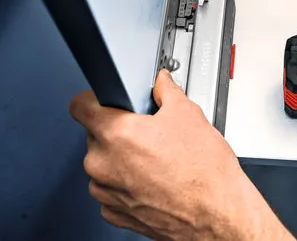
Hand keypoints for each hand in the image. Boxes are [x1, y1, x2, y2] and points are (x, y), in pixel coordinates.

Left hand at [69, 70, 293, 240]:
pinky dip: (126, 184)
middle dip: (118, 130)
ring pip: (103, 164)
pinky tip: (152, 180)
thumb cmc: (204, 172)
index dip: (94, 99)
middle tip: (148, 132)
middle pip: (95, 135)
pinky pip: (111, 190)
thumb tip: (161, 83)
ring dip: (121, 159)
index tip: (104, 102)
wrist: (216, 213)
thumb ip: (166, 91)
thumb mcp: (188, 114)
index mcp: (116, 134)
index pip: (80, 106)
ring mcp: (106, 192)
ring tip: (155, 159)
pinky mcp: (115, 213)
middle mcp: (103, 164)